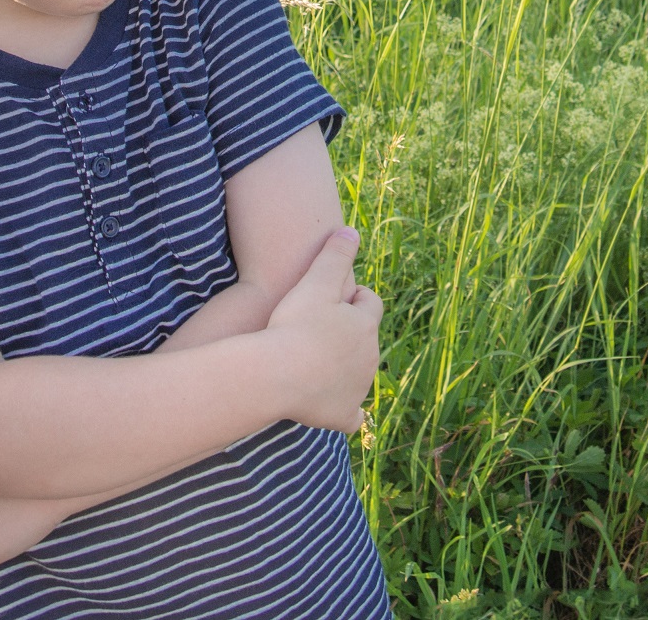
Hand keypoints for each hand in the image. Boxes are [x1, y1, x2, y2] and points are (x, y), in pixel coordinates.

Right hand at [264, 228, 382, 431]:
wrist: (277, 374)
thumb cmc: (294, 324)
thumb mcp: (315, 280)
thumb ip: (335, 254)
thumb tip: (351, 230)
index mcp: (366, 325)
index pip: (370, 303)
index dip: (353, 298)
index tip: (331, 298)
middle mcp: (370, 357)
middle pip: (365, 340)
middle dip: (348, 333)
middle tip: (317, 329)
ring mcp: (358, 389)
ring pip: (358, 374)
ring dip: (343, 367)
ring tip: (313, 361)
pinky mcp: (343, 416)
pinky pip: (351, 416)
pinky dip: (344, 411)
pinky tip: (333, 407)